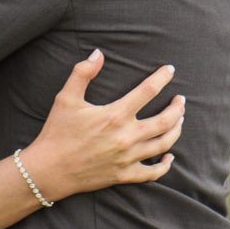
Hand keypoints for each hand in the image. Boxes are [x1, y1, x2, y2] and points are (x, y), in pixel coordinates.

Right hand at [18, 50, 183, 202]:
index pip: (147, 91)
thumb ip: (83, 72)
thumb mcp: (66, 98)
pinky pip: (152, 173)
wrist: (48, 170)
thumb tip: (98, 53)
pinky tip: (169, 157)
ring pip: (163, 144)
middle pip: (165, 120)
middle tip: (181, 100)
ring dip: (176, 131)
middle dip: (177, 108)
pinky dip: (164, 165)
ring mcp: (127, 158)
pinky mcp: (124, 175)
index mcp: (115, 115)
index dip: (161, 78)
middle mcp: (126, 137)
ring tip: (180, 120)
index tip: (170, 70)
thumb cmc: (57, 131)